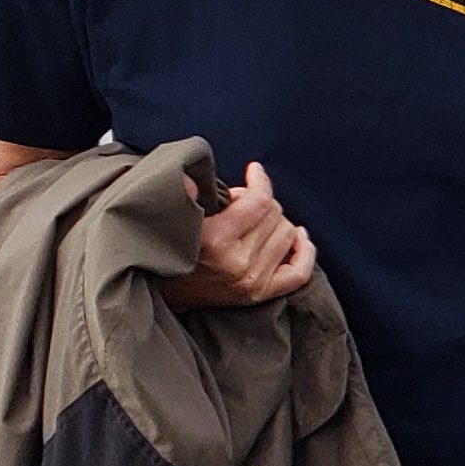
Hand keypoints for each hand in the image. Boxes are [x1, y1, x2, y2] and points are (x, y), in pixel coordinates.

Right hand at [162, 161, 316, 309]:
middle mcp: (237, 263)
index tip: (254, 170)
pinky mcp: (259, 295)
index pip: (259, 201)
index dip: (260, 181)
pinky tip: (299, 236)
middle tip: (241, 202)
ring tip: (254, 220)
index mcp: (215, 239)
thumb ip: (197, 191)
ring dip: (276, 221)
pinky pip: (299, 272)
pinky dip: (304, 251)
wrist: (160, 291)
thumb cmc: (168, 244)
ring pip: (288, 234)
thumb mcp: (176, 214)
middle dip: (260, 201)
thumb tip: (216, 172)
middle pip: (275, 214)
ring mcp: (251, 282)